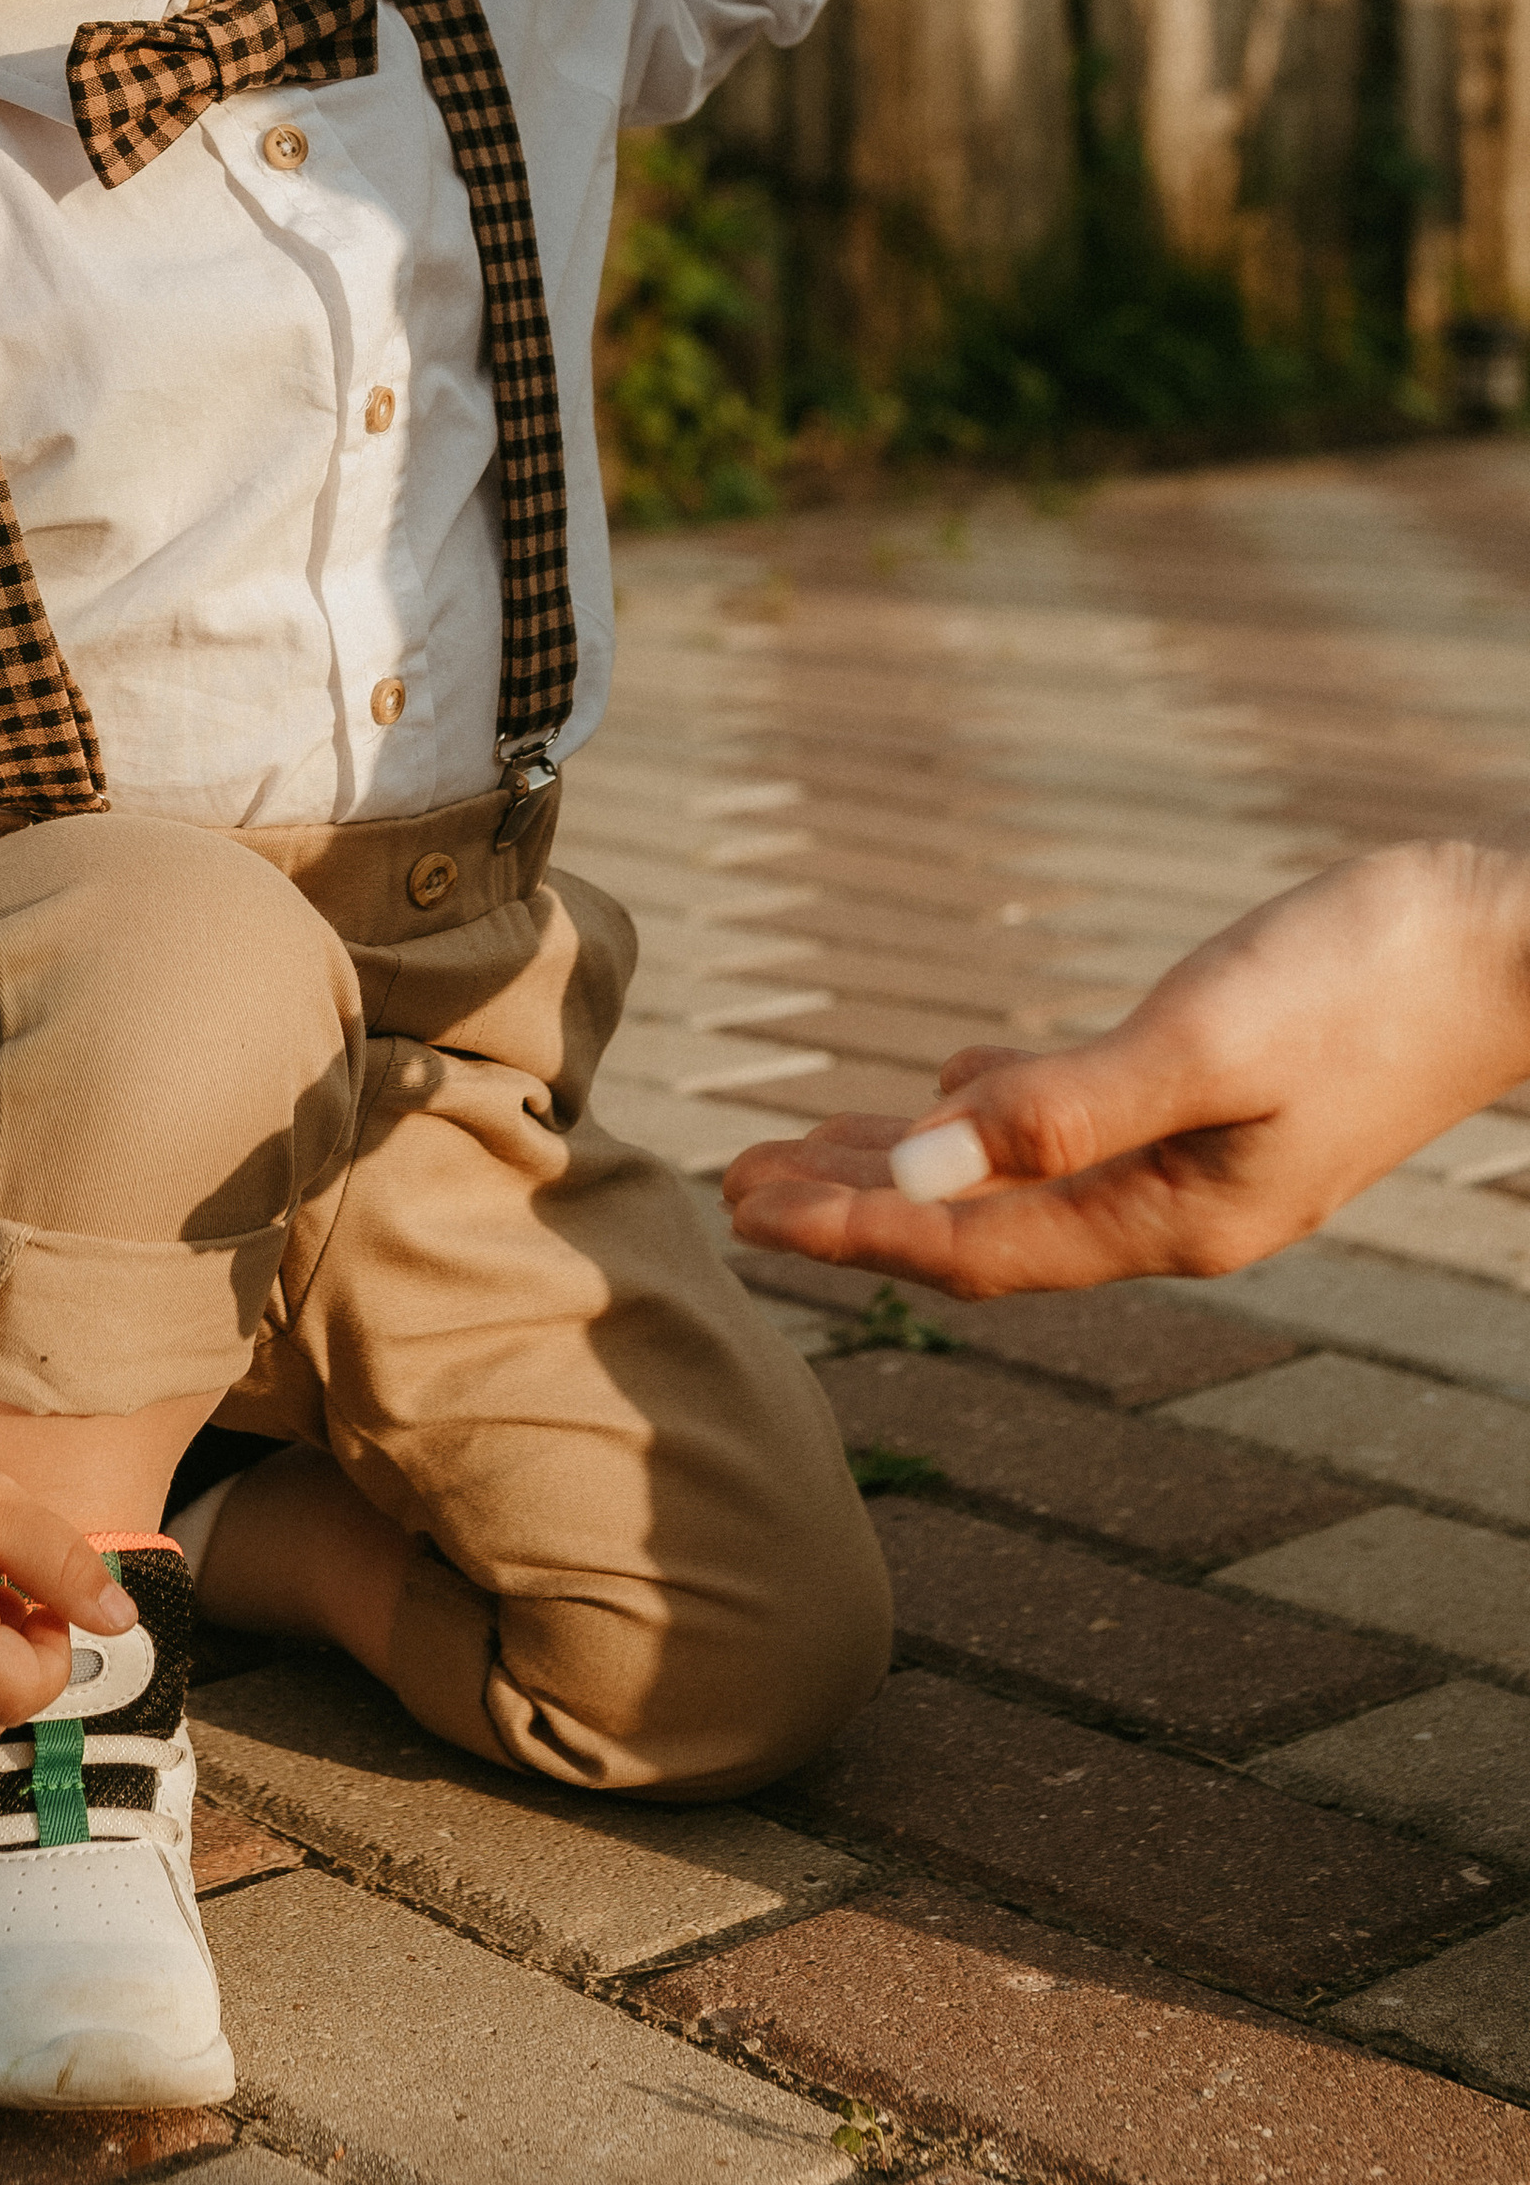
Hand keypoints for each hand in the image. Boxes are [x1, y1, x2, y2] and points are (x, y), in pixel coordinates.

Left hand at [719, 840, 1529, 1296]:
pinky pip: (1075, 1132)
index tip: (746, 1206)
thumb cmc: (1376, 976)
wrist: (1524, 941)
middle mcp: (1178, 1210)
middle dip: (857, 1203)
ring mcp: (1204, 1161)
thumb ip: (1065, 1106)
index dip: (853, 1224)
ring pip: (1020, 1179)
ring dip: (910, 1160)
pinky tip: (949, 1093)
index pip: (970, 1243)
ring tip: (803, 1147)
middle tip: (734, 1186)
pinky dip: (994, 1118)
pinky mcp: (1226, 1102)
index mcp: (1169, 1217)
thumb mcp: (1207, 1036)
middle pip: (980, 1226)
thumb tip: (930, 1155)